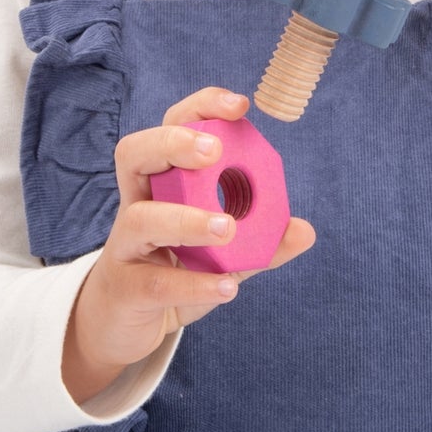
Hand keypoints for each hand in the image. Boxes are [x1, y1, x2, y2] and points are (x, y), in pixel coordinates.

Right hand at [61, 87, 315, 402]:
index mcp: (163, 180)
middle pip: (134, 153)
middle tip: (212, 151)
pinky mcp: (125, 288)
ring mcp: (125, 245)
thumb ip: (263, 240)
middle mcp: (138, 202)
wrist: (130, 326)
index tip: (240, 106)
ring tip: (226, 227)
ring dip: (185, 219)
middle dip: (173, 142)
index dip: (201, 108)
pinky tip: (227, 287)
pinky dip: (193, 284)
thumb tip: (305, 230)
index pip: (173, 127)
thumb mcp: (224, 253)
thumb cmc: (177, 272)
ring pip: (140, 219)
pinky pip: (155, 281)